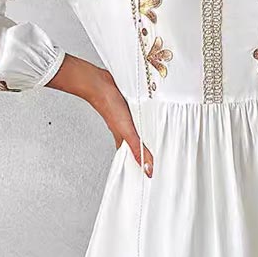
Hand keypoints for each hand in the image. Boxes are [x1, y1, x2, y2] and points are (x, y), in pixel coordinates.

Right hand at [46, 54, 153, 176]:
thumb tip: (147, 169)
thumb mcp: (127, 132)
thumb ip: (137, 149)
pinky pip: (140, 115)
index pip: (132, 157)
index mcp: (122, 139)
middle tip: (158, 158)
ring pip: (138, 129)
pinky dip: (146, 118)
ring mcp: (126, 118)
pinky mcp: (128, 106)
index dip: (140, 165)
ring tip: (158, 139)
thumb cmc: (108, 106)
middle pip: (136, 143)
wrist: (99, 83)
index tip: (150, 173)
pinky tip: (152, 116)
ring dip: (147, 133)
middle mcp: (124, 130)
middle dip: (146, 150)